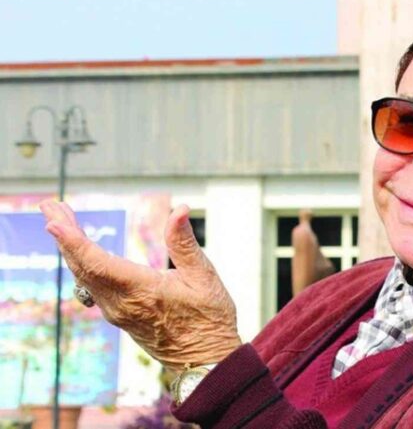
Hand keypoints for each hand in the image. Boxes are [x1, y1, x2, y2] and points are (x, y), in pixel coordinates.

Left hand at [40, 200, 241, 370]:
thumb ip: (184, 243)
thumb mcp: (204, 276)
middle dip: (64, 234)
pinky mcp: (119, 316)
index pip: (97, 263)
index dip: (73, 241)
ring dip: (70, 247)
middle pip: (83, 266)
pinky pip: (91, 286)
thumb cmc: (209, 319)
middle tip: (49, 206)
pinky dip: (82, 263)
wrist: (205, 361)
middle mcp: (122, 304)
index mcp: (141, 291)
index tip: (53, 222)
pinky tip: (81, 252)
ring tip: (60, 220)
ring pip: (84, 276)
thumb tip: (180, 209)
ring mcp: (117, 312)